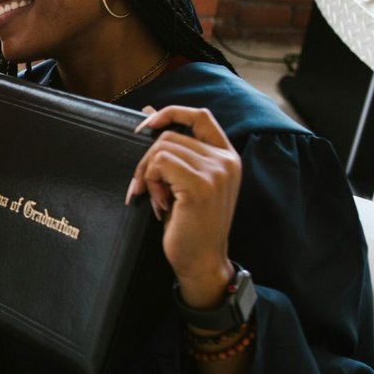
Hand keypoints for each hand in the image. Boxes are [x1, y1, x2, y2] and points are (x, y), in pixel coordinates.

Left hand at [127, 105, 239, 309]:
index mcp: (227, 157)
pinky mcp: (200, 185)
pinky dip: (151, 181)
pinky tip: (161, 205)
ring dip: (149, 174)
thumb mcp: (187, 182)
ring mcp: (216, 172)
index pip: (200, 115)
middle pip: (170, 135)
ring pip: (161, 148)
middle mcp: (226, 160)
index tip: (146, 124)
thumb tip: (148, 114)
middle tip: (148, 188)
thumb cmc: (191, 224)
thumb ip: (178, 152)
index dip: (171, 112)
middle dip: (148, 160)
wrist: (202, 261)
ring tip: (160, 200)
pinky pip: (160, 162)